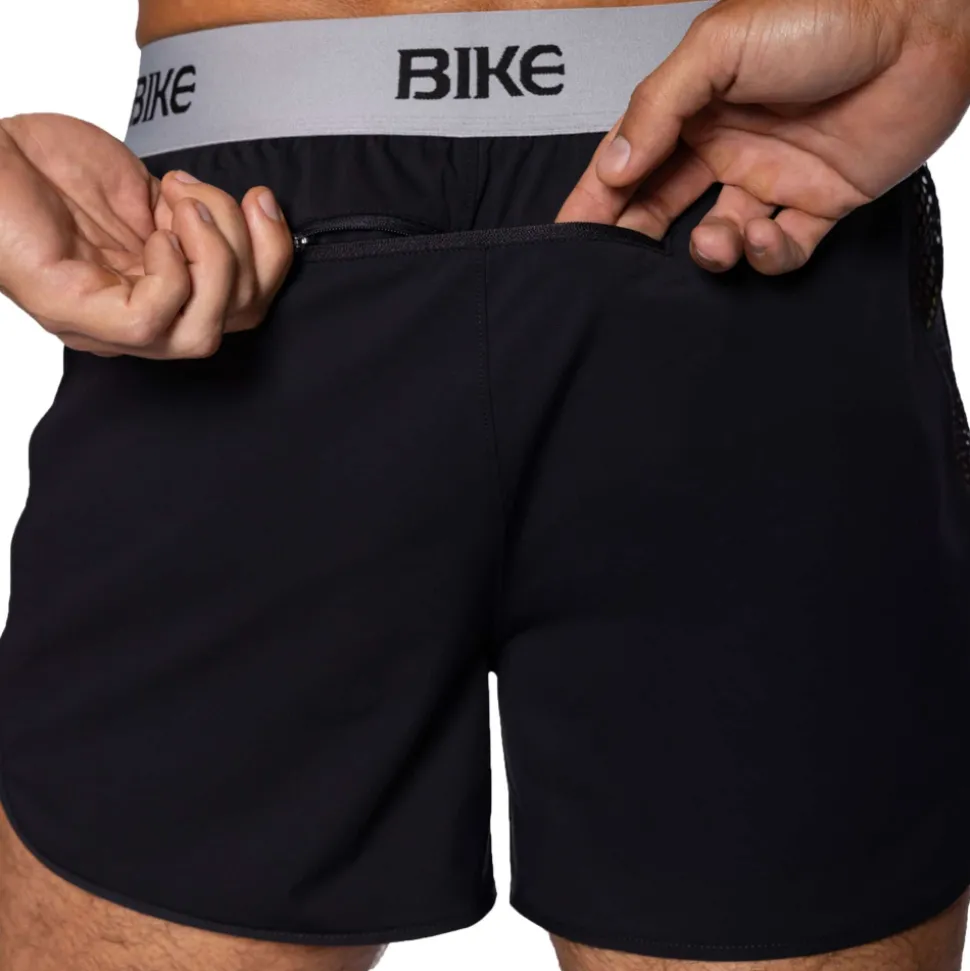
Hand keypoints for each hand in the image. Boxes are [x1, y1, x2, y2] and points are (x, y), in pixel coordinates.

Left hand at [0, 113, 292, 357]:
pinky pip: (154, 319)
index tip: (256, 199)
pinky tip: (152, 231)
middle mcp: (142, 320)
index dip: (272, 255)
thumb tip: (257, 219)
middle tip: (201, 197)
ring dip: (214, 257)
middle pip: (239, 322)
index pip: (247, 308)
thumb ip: (201, 221)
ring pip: (203, 333)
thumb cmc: (54, 167)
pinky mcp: (82, 316)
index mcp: (164, 294)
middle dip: (247, 248)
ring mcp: (111, 325)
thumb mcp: (152, 194)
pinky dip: (172, 270)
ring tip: (179, 204)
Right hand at [557, 0, 969, 274]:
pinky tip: (765, 235)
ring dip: (711, 251)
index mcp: (695, 108)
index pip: (630, 162)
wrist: (926, 27)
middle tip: (617, 268)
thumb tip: (614, 166)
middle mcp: (727, 145)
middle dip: (637, 238)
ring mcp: (770, 178)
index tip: (569, 236)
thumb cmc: (825, 17)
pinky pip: (778, 251)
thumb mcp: (720, 48)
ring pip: (718, 237)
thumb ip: (658, 106)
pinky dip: (766, 256)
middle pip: (662, 207)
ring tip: (718, 241)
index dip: (597, 200)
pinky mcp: (817, 205)